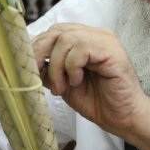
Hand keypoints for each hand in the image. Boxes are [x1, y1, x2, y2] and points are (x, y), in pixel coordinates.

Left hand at [33, 23, 149, 149]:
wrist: (123, 118)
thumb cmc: (98, 101)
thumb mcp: (64, 84)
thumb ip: (49, 69)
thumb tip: (26, 62)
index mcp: (84, 40)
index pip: (54, 31)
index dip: (37, 47)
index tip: (29, 69)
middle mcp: (95, 35)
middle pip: (57, 30)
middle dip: (41, 53)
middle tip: (40, 76)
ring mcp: (105, 41)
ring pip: (66, 39)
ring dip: (57, 66)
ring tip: (63, 86)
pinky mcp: (113, 51)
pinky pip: (81, 49)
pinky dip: (72, 67)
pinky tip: (77, 81)